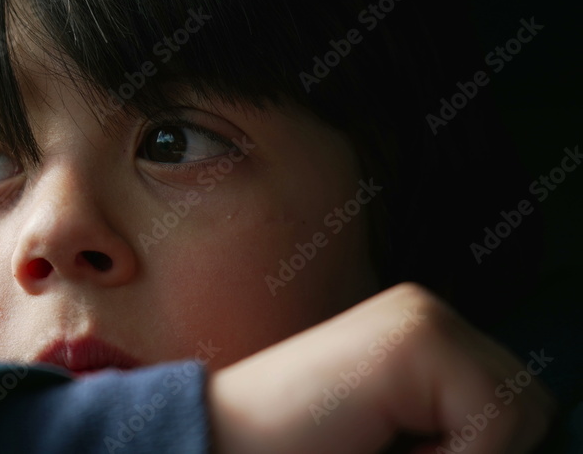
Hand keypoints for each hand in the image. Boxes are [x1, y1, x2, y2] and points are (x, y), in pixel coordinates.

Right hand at [209, 283, 555, 452]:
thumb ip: (455, 427)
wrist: (223, 442)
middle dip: (479, 452)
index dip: (479, 452)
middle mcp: (428, 312)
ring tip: (389, 447)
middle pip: (529, 405)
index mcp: (423, 335)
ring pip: (520, 412)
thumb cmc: (303, 451)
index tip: (404, 451)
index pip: (514, 405)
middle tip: (396, 451)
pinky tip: (384, 441)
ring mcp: (422, 317)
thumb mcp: (403, 442)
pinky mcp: (416, 336)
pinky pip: (496, 418)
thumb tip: (528, 436)